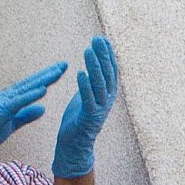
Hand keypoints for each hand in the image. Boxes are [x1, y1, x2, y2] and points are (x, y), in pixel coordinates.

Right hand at [0, 60, 67, 167]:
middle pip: (32, 82)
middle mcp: (8, 95)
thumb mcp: (13, 123)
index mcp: (11, 98)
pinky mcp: (2, 109)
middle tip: (64, 64)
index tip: (59, 70)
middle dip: (49, 73)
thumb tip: (42, 108)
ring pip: (27, 88)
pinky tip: (43, 89)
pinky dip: (31, 94)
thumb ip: (27, 115)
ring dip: (43, 79)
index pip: (32, 86)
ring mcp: (4, 101)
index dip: (46, 77)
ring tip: (57, 72)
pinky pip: (19, 101)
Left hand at [54, 36, 118, 177]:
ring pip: (99, 84)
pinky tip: (80, 73)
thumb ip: (91, 83)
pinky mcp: (89, 118)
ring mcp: (99, 109)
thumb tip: (93, 65)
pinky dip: (85, 86)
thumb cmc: (79, 120)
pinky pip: (88, 100)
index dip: (107, 55)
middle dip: (103, 56)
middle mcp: (107, 100)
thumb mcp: (86, 96)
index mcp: (107, 94)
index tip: (102, 39)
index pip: (110, 71)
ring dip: (94, 67)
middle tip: (96, 39)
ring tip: (87, 51)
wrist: (75, 145)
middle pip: (107, 74)